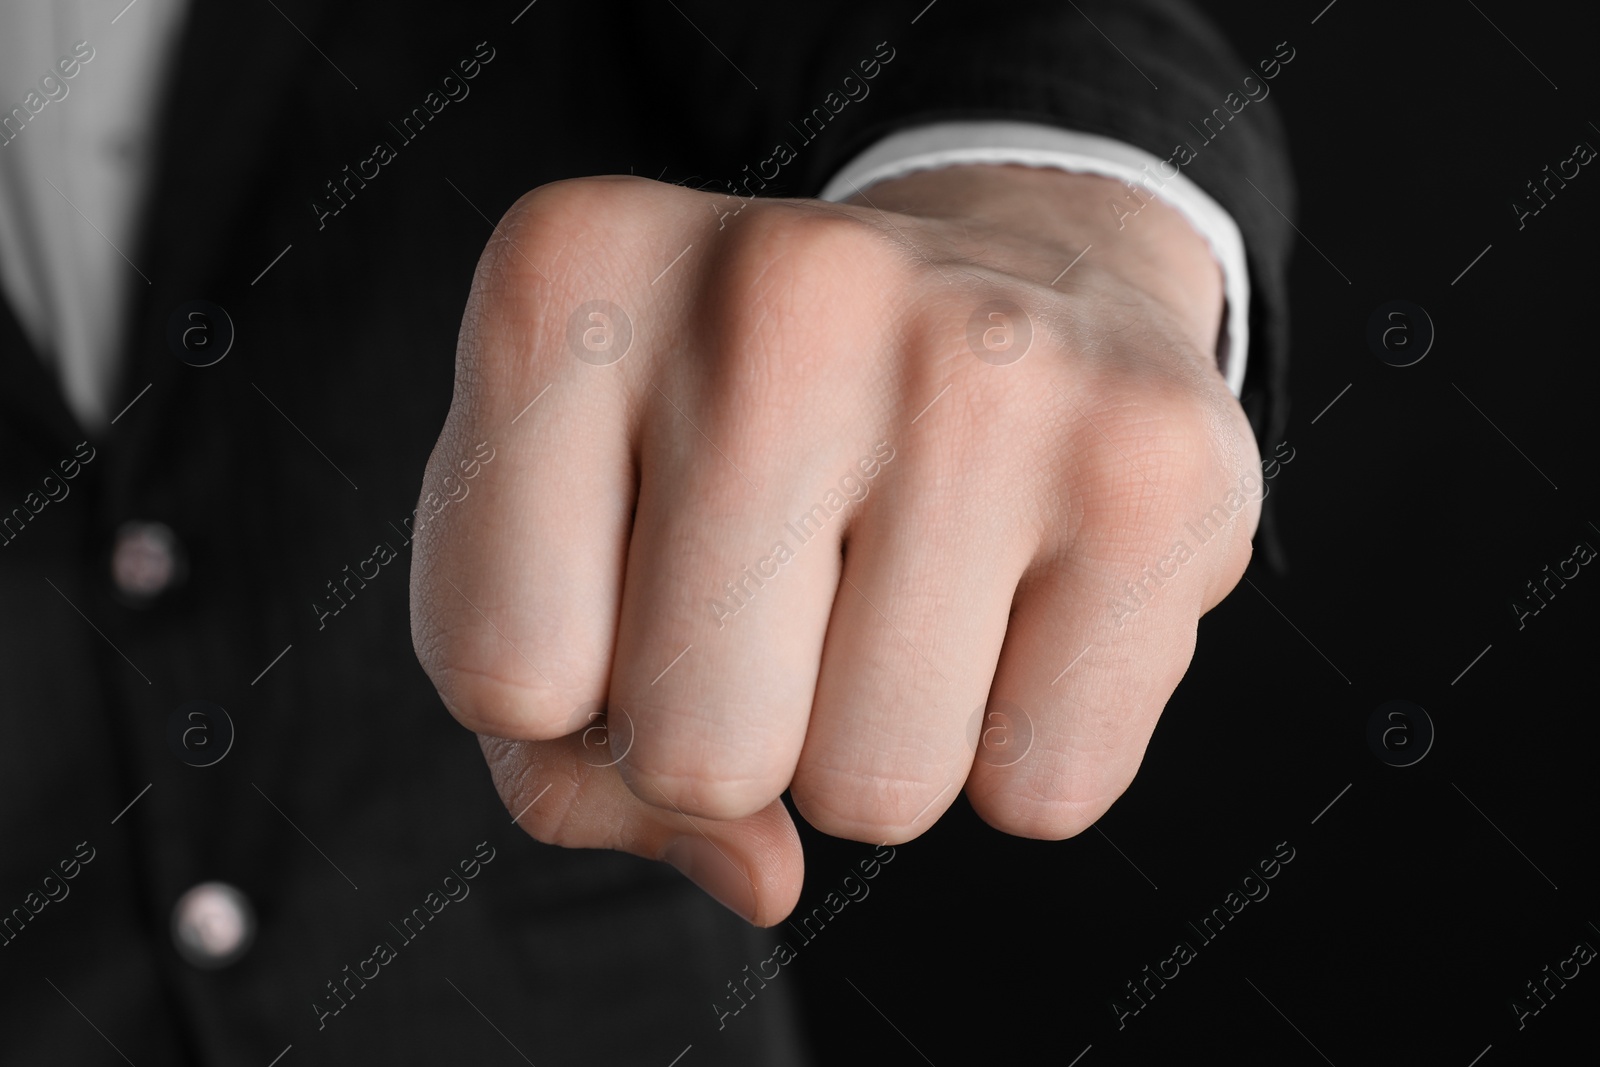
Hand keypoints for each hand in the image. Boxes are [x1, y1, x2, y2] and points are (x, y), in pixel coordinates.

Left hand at [410, 164, 1259, 924]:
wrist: (1012, 279)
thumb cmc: (747, 436)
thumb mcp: (572, 542)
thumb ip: (559, 752)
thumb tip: (758, 871)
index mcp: (575, 282)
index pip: (505, 677)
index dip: (574, 692)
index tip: (642, 575)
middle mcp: (781, 288)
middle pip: (696, 753)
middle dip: (738, 737)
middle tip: (797, 594)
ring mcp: (985, 364)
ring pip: (873, 794)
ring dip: (877, 747)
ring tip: (908, 582)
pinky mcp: (1156, 463)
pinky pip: (1040, 792)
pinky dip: (1021, 747)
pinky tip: (1024, 595)